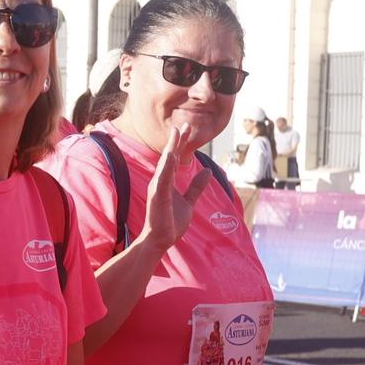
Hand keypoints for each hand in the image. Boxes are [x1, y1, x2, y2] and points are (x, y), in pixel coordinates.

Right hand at [141, 126, 212, 251]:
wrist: (160, 240)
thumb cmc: (170, 222)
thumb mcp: (188, 201)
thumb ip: (196, 186)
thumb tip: (207, 171)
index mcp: (167, 181)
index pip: (174, 158)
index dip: (181, 143)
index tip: (187, 128)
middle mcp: (160, 181)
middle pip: (169, 156)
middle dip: (177, 140)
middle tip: (184, 124)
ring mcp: (158, 188)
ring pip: (165, 164)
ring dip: (171, 148)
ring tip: (177, 133)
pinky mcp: (157, 197)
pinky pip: (163, 180)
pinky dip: (167, 167)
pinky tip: (171, 156)